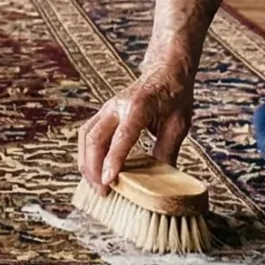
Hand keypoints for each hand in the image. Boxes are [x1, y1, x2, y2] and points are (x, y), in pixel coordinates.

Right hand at [75, 74, 194, 193]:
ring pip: (85, 137)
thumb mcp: (179, 125)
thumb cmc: (174, 97)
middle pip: (94, 138)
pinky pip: (87, 135)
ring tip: (96, 185)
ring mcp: (106, 108)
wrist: (165, 72)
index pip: (122, 137)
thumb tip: (160, 182)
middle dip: (94, 168)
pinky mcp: (103, 113)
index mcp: (138, 107)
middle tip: (103, 191)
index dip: (113, 161)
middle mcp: (117, 106)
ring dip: (86, 163)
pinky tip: (94, 170)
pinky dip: (87, 154)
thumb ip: (167, 151)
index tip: (108, 182)